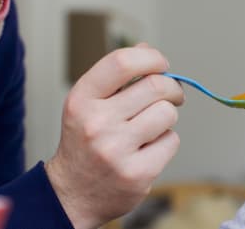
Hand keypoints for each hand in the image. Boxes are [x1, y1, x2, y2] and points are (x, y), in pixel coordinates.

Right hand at [45, 44, 183, 228]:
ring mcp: (117, 151)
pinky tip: (148, 149)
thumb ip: (117, 76)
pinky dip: (166, 141)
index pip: (122, 62)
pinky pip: (172, 141)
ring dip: (167, 116)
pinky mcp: (137, 174)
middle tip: (172, 95)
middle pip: (156, 86)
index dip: (151, 57)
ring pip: (168, 113)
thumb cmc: (86, 141)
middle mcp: (96, 123)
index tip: (161, 64)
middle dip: (171, 88)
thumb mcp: (89, 104)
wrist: (72, 194)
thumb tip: (147, 50)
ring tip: (151, 126)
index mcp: (82, 100)